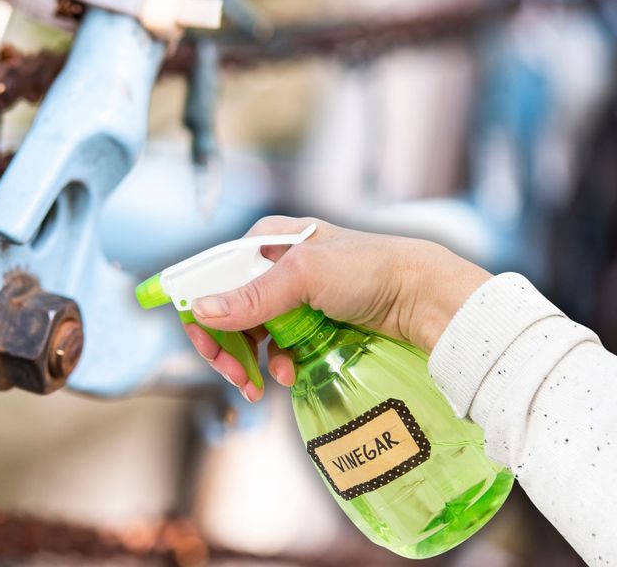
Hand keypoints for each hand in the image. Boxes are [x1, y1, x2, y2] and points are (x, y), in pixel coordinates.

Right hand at [185, 216, 490, 401]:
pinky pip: (276, 349)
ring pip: (249, 335)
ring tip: (260, 384)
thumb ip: (251, 296)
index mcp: (267, 242)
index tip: (205, 343)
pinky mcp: (310, 326)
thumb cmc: (372, 269)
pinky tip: (286, 374)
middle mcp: (276, 267)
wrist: (426, 299)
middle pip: (227, 311)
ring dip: (249, 362)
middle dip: (225, 346)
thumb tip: (200, 310)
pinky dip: (275, 365)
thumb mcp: (305, 276)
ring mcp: (293, 299)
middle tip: (234, 374)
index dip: (202, 311)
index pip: (214, 277)